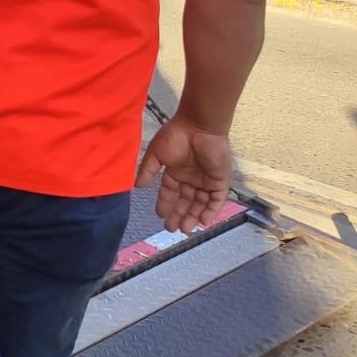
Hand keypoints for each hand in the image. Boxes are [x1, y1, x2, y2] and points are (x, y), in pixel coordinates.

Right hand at [135, 114, 232, 232]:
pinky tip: (204, 222)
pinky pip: (217, 199)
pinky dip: (212, 211)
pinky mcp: (219, 180)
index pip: (170, 191)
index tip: (160, 215)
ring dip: (193, 216)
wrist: (198, 127)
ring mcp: (206, 179)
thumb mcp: (156, 154)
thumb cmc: (175, 136)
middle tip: (172, 229)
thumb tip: (137, 186)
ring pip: (201, 203)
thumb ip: (147, 170)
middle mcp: (191, 177)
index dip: (165, 203)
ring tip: (185, 228)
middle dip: (179, 214)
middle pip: (186, 201)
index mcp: (176, 171)